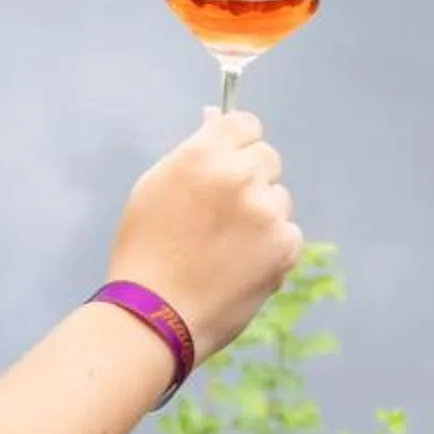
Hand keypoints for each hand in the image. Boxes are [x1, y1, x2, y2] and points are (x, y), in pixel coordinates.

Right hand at [106, 108, 302, 360]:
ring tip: (227, 248)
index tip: (229, 163)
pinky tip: (242, 266)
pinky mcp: (285, 246)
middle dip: (251, 178)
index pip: (245, 123)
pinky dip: (272, 247)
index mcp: (204, 153)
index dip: (237, 143)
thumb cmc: (144, 250)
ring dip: (262, 215)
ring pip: (278, 198)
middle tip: (223, 214)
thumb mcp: (155, 187)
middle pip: (267, 158)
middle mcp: (241, 175)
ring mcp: (267, 211)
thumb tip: (215, 118)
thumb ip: (191, 151)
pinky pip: (289, 233)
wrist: (155, 316)